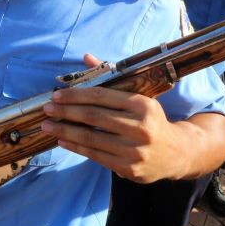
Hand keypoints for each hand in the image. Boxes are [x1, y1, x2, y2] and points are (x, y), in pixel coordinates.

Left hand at [41, 54, 186, 182]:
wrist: (178, 153)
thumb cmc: (151, 120)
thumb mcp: (137, 97)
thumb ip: (109, 78)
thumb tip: (86, 57)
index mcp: (142, 104)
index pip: (101, 96)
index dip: (75, 95)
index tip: (56, 95)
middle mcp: (140, 127)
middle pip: (94, 117)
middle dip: (65, 112)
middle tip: (46, 110)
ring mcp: (135, 150)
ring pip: (91, 138)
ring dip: (65, 131)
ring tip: (47, 126)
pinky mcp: (130, 168)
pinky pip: (96, 155)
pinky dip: (76, 147)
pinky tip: (62, 140)